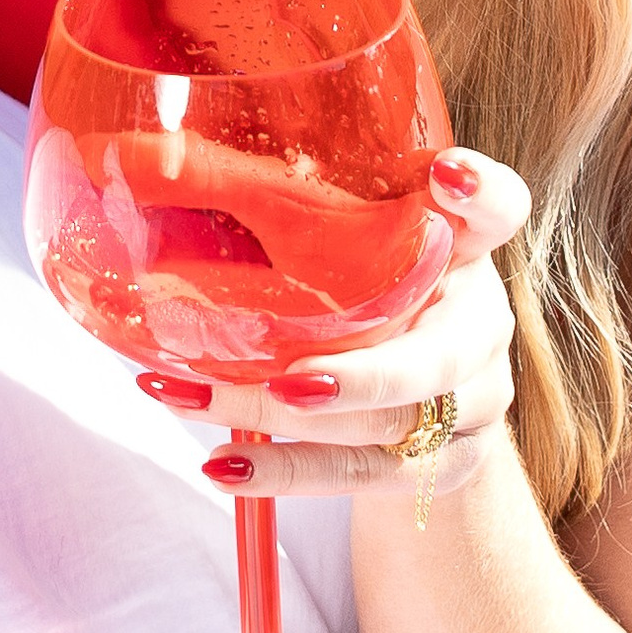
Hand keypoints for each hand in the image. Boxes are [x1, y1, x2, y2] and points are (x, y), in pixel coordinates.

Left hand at [159, 146, 528, 506]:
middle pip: (442, 355)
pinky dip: (286, 471)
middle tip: (292, 381)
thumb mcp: (340, 238)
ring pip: (388, 424)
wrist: (430, 399)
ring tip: (192, 399)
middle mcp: (480, 324)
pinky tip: (222, 463)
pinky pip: (360, 474)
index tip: (446, 173)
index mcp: (465, 246)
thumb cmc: (372, 288)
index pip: (500, 208)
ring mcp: (471, 403)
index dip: (481, 190)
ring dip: (284, 419)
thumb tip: (131, 157)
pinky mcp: (440, 467)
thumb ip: (271, 197)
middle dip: (367, 376)